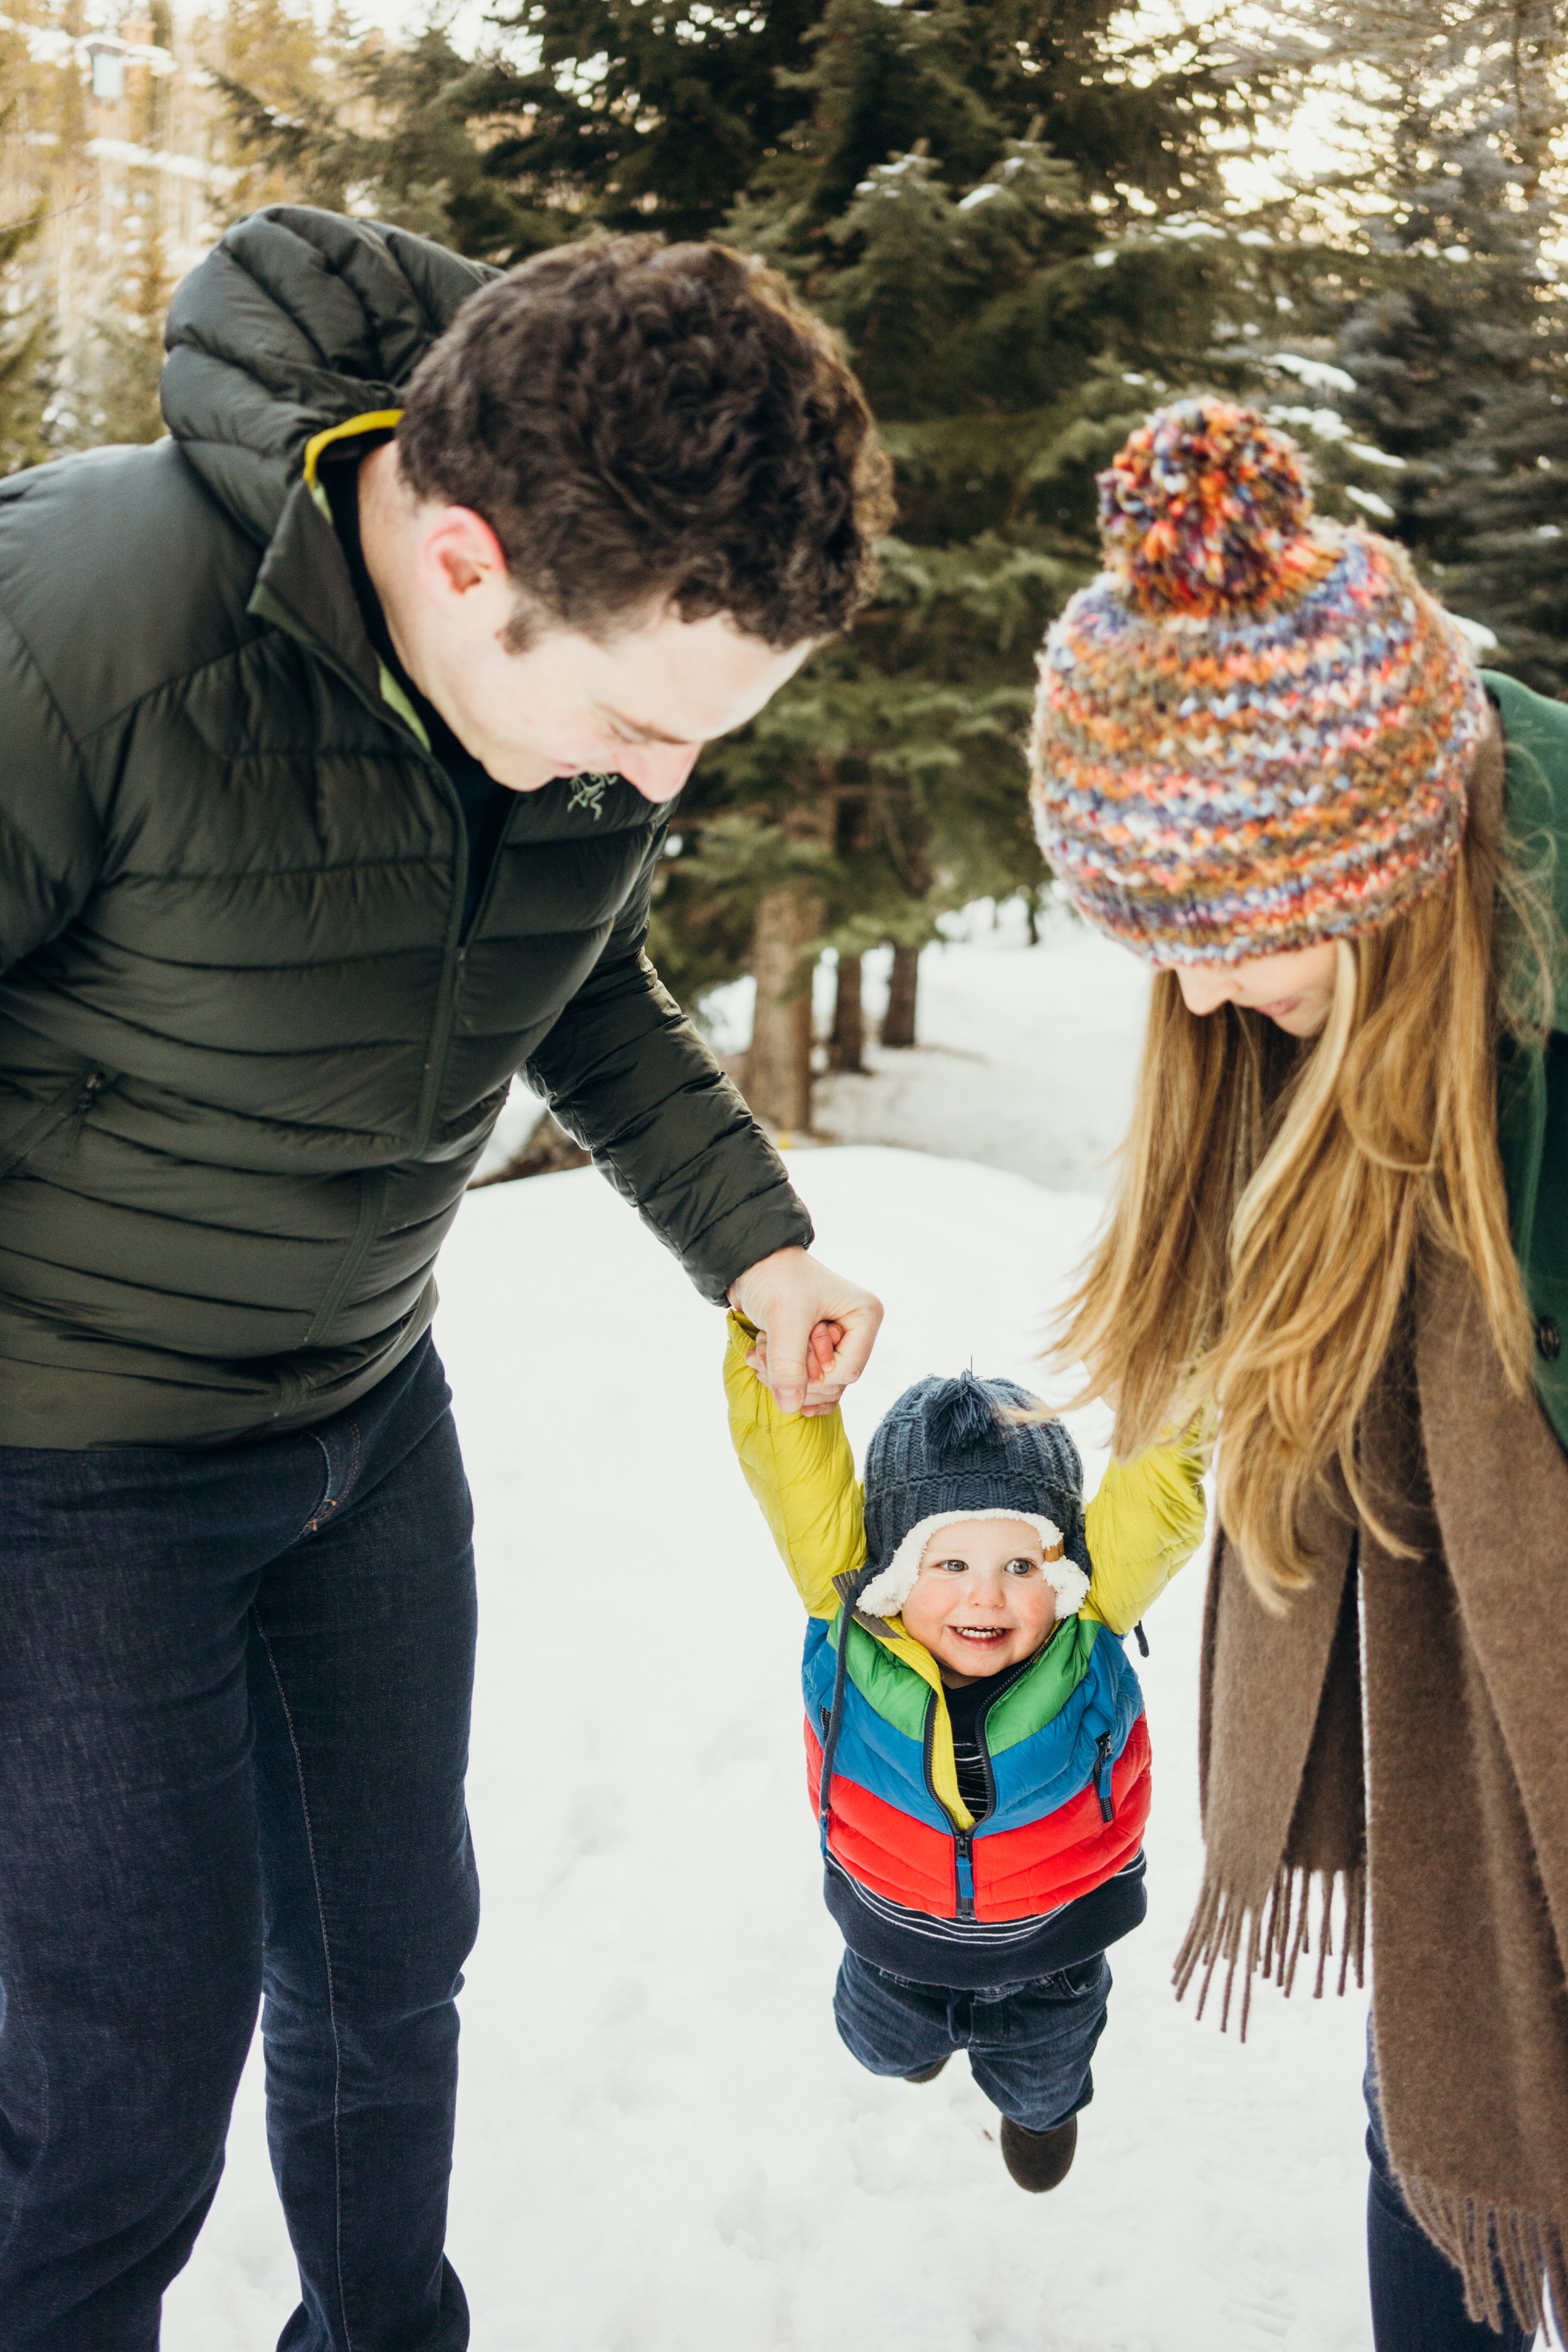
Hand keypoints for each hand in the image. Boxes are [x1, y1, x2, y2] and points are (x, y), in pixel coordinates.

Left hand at [728, 1247, 882, 1416]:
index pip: (848, 1370)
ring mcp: (837, 1341)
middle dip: (794, 1373)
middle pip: (834, 1382)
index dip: (813, 1373)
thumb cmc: (775, 1277)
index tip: (785, 1350)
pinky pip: (808, 1381)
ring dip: (783, 1374)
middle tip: (766, 1352)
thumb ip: (789, 1365)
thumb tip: (790, 1407)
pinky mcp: (817, 1349)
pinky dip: (782, 1376)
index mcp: (864, 1316)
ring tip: (760, 1352)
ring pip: (817, 1385)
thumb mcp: (783, 1319)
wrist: (751, 1262)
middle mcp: (856, 1331)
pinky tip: (761, 1363)